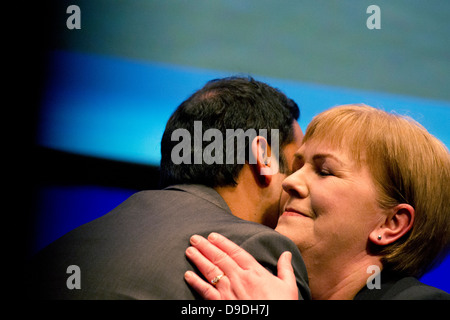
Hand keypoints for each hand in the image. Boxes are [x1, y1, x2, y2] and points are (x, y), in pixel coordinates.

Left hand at [184, 232, 298, 299]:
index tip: (213, 235)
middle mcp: (240, 279)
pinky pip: (206, 292)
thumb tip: (286, 253)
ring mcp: (230, 292)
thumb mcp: (288, 287)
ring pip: (211, 271)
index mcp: (255, 272)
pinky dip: (196, 283)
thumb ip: (285, 269)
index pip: (236, 252)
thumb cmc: (281, 306)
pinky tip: (187, 275)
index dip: (223, 243)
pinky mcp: (222, 305)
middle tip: (195, 238)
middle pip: (220, 258)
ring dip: (199, 259)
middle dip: (206, 247)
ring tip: (189, 250)